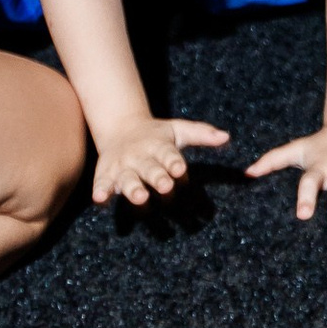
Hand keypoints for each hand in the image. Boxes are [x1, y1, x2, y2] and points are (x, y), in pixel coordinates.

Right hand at [92, 116, 229, 208]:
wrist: (121, 128)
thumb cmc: (158, 135)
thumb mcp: (179, 130)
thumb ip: (201, 134)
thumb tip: (227, 137)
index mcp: (158, 145)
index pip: (168, 154)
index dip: (174, 162)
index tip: (181, 170)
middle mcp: (140, 157)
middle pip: (149, 168)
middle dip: (157, 178)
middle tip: (165, 186)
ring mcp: (122, 167)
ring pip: (127, 179)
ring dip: (132, 188)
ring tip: (139, 197)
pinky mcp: (106, 176)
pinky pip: (102, 185)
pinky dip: (101, 191)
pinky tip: (100, 199)